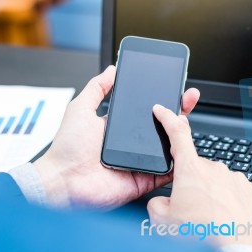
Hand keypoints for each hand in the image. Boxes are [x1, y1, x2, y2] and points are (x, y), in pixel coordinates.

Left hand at [34, 66, 199, 209]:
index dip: (162, 98)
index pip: (147, 110)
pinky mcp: (144, 179)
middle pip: (162, 126)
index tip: (173, 86)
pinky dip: (178, 164)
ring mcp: (140, 162)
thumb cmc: (67, 148)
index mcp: (121, 128)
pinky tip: (186, 149)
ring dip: (181, 134)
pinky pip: (166, 173)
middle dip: (178, 111)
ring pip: (168, 147)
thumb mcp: (81, 108)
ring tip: (185, 119)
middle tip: (188, 97)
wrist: (63, 181)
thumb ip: (97, 88)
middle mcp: (132, 144)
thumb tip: (112, 70)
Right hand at [147, 105, 251, 251]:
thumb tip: (164, 201)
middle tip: (190, 208)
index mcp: (191, 171)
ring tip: (210, 218)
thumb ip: (157, 202)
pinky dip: (228, 201)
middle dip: (191, 184)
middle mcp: (215, 170)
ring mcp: (236, 179)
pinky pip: (235, 191)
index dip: (169, 119)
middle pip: (197, 169)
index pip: (178, 135)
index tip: (164, 111)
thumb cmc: (201, 235)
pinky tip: (226, 218)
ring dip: (211, 194)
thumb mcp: (162, 220)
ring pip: (216, 182)